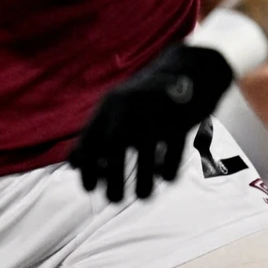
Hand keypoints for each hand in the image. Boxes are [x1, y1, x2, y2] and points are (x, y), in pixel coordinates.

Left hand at [68, 44, 232, 201]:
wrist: (193, 68)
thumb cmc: (148, 98)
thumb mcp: (118, 106)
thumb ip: (97, 131)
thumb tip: (74, 165)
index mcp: (110, 105)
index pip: (89, 142)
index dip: (86, 170)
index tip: (91, 189)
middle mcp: (130, 107)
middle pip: (114, 151)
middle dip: (112, 183)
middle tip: (115, 199)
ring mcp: (157, 113)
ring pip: (146, 160)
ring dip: (142, 186)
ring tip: (144, 196)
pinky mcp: (183, 122)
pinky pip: (172, 159)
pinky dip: (167, 173)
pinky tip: (166, 174)